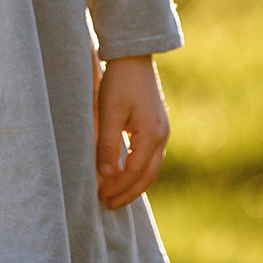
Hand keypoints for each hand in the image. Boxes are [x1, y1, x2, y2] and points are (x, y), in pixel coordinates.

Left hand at [95, 55, 169, 209]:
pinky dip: (137, 171)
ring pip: (151, 168)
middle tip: (107, 204)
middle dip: (127, 193)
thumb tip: (106, 176)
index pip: (134, 172)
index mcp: (152, 135)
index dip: (117, 188)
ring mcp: (162, 132)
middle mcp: (162, 137)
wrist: (133, 57)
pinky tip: (123, 174)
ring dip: (133, 184)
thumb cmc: (119, 82)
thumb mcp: (109, 113)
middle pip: (147, 176)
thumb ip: (108, 145)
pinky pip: (150, 157)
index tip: (100, 197)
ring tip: (113, 194)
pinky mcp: (157, 126)